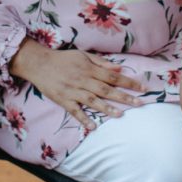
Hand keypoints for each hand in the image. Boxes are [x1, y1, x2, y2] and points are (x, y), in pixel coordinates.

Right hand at [9, 40, 144, 129]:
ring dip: (107, 108)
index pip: (113, 76)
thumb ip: (101, 62)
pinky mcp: (63, 100)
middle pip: (106, 89)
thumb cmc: (63, 59)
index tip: (143, 88)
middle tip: (139, 104)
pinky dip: (83, 119)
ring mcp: (73, 91)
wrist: (39, 63)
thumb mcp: (83, 55)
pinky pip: (75, 111)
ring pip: (92, 101)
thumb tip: (119, 67)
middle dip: (124, 96)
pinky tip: (93, 126)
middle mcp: (83, 80)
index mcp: (89, 68)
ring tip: (120, 115)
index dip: (129, 82)